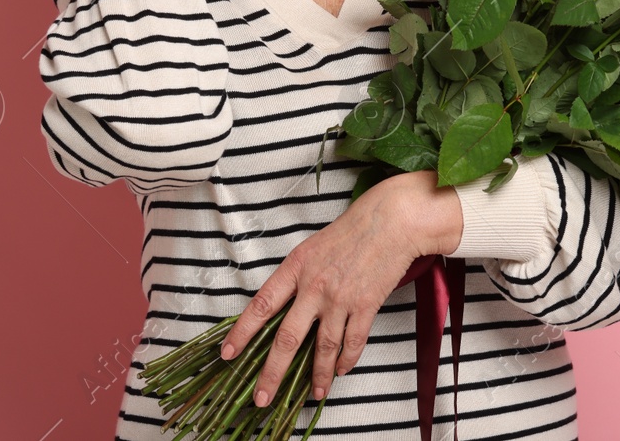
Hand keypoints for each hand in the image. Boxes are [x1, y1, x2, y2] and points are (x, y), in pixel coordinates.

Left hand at [219, 173, 462, 408]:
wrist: (391, 220)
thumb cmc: (352, 230)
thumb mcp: (312, 247)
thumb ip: (297, 277)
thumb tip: (283, 308)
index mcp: (296, 268)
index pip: (261, 306)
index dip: (242, 333)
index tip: (228, 354)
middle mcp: (314, 287)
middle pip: (287, 339)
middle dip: (272, 374)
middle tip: (263, 398)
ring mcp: (340, 298)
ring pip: (322, 348)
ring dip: (317, 375)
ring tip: (314, 393)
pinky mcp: (366, 305)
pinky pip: (352, 342)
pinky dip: (346, 360)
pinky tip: (341, 370)